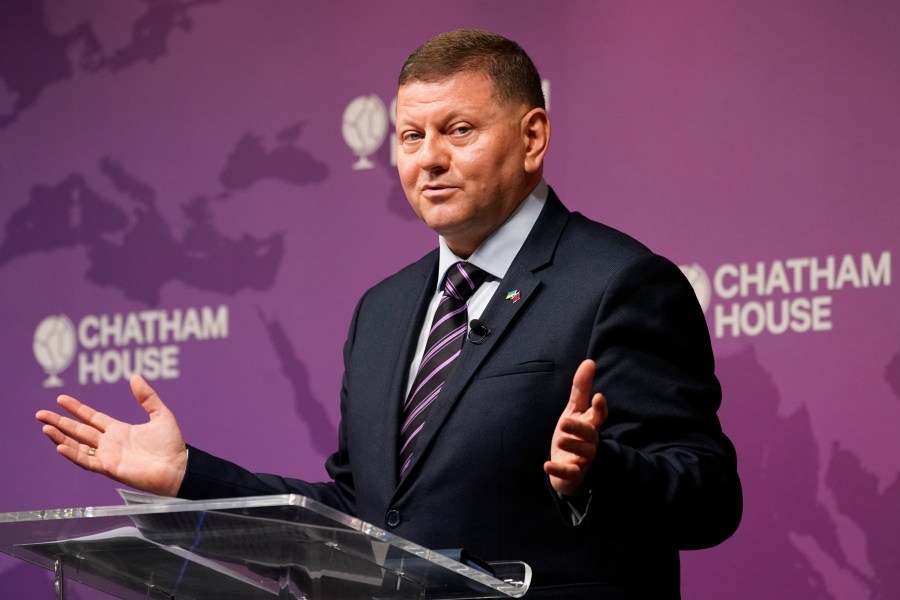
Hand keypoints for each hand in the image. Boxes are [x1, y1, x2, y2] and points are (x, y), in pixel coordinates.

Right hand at [35, 374, 187, 496]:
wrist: (177, 467)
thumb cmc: (171, 444)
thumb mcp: (160, 414)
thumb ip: (147, 397)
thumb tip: (135, 376)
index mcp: (119, 430)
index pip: (92, 418)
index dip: (76, 409)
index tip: (60, 399)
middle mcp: (110, 443)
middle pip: (79, 430)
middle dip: (59, 422)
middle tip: (40, 414)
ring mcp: (108, 456)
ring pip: (78, 446)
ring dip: (60, 437)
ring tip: (45, 428)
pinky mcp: (109, 468)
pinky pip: (86, 461)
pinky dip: (73, 454)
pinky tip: (60, 446)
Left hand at [544, 359, 607, 495]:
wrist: (567, 466)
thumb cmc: (573, 433)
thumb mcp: (574, 409)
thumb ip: (581, 387)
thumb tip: (589, 361)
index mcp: (591, 424)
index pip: (599, 415)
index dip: (600, 407)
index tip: (598, 397)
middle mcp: (590, 441)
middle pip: (590, 434)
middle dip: (579, 428)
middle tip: (565, 422)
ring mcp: (583, 458)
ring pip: (583, 452)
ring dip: (572, 445)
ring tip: (560, 439)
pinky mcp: (573, 473)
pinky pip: (569, 472)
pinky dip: (559, 470)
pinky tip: (547, 465)